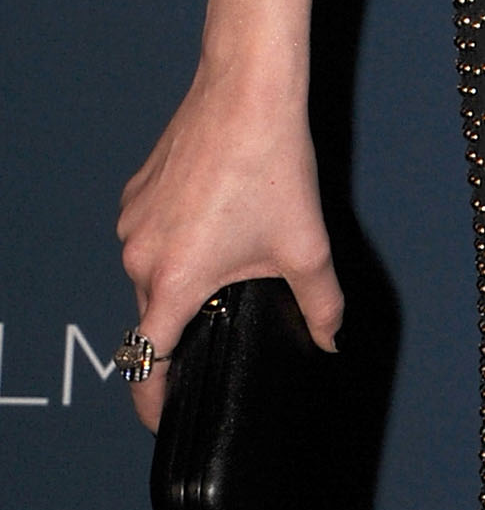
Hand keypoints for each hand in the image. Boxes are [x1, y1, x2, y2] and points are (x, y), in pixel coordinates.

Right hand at [116, 66, 340, 433]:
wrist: (246, 92)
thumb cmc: (272, 166)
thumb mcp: (305, 247)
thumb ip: (320, 306)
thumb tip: (328, 341)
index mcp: (174, 282)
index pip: (146, 362)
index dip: (156, 397)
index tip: (169, 417)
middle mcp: (139, 256)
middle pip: (154, 314)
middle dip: (188, 322)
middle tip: (226, 319)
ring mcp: (132, 223)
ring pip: (151, 271)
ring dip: (182, 275)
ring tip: (230, 254)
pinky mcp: (135, 193)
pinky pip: (149, 234)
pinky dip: (176, 239)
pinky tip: (215, 219)